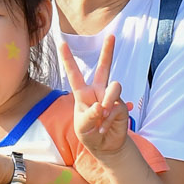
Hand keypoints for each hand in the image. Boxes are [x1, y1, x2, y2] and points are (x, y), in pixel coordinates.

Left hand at [59, 33, 129, 159]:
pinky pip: (117, 106)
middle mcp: (98, 91)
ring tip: (102, 115)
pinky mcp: (121, 106)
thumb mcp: (82, 128)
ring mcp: (110, 97)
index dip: (68, 59)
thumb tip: (101, 106)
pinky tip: (105, 128)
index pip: (74, 74)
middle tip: (112, 36)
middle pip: (104, 68)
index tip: (62, 43)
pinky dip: (109, 119)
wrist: (106, 147)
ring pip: (114, 86)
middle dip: (108, 51)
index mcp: (82, 94)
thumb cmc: (89, 135)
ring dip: (108, 101)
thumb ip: (89, 116)